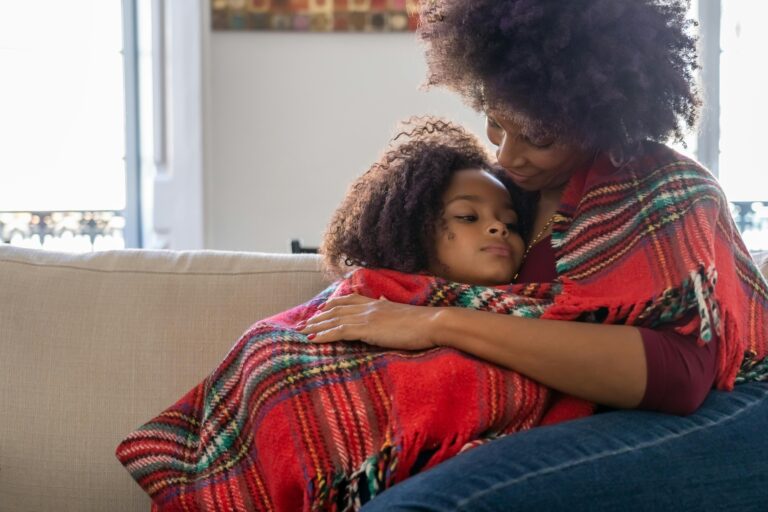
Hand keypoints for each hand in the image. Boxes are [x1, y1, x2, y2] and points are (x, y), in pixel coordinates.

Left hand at [298, 293, 438, 350]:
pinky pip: (339, 331)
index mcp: (377, 303)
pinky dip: (324, 335)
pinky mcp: (367, 329)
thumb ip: (390, 311)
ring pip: (334, 320)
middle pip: (336, 309)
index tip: (321, 310)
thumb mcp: (402, 314)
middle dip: (318, 317)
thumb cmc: (423, 323)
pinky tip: (313, 340)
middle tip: (304, 324)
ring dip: (316, 326)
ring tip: (302, 332)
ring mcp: (367, 317)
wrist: (433, 323)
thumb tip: (385, 305)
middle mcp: (368, 307)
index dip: (332, 305)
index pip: (349, 300)